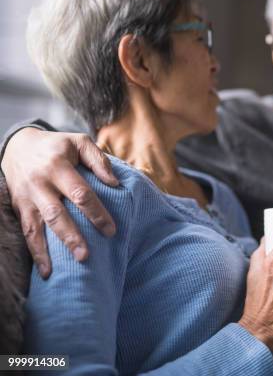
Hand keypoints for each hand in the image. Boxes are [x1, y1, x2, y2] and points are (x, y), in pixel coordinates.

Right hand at [1, 128, 118, 277]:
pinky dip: (34, 253)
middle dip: (71, 236)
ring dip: (47, 251)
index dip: (96, 213)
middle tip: (85, 256)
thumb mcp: (79, 142)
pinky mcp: (18, 207)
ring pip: (37, 227)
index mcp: (57, 166)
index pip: (80, 194)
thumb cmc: (57, 146)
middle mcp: (39, 184)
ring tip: (58, 272)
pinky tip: (44, 271)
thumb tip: (115, 183)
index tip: (111, 231)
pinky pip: (25, 232)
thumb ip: (99, 160)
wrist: (18, 145)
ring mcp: (26, 197)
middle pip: (56, 214)